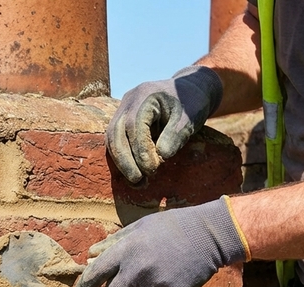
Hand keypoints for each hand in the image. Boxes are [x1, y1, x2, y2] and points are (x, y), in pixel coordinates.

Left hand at [73, 197, 247, 286]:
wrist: (209, 234)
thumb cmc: (171, 227)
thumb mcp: (139, 227)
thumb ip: (113, 243)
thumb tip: (90, 255)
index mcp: (125, 249)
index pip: (94, 274)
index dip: (84, 286)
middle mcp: (137, 269)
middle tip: (134, 274)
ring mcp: (154, 284)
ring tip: (157, 271)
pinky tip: (169, 278)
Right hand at [107, 66, 223, 182]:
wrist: (189, 89)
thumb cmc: (192, 102)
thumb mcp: (190, 118)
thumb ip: (176, 135)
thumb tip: (160, 156)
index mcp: (145, 95)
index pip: (134, 124)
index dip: (140, 149)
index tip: (152, 169)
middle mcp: (128, 101)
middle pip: (115, 132)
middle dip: (124, 159)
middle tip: (138, 180)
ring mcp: (123, 110)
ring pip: (111, 138)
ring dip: (121, 162)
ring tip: (137, 181)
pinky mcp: (123, 121)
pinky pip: (116, 141)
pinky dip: (123, 158)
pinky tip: (135, 172)